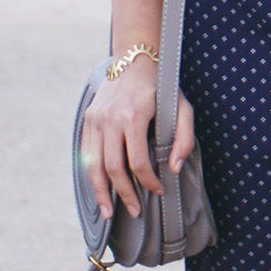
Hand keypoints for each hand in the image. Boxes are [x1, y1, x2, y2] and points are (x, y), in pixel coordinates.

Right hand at [79, 54, 197, 220]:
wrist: (133, 59)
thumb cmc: (161, 85)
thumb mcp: (182, 107)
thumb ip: (183, 138)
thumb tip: (174, 168)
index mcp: (134, 116)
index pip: (138, 161)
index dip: (149, 181)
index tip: (158, 190)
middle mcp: (110, 119)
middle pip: (113, 167)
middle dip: (124, 193)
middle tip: (136, 210)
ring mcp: (96, 119)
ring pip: (94, 164)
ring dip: (102, 192)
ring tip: (110, 212)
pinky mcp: (88, 120)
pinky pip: (86, 154)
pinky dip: (91, 174)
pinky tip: (99, 190)